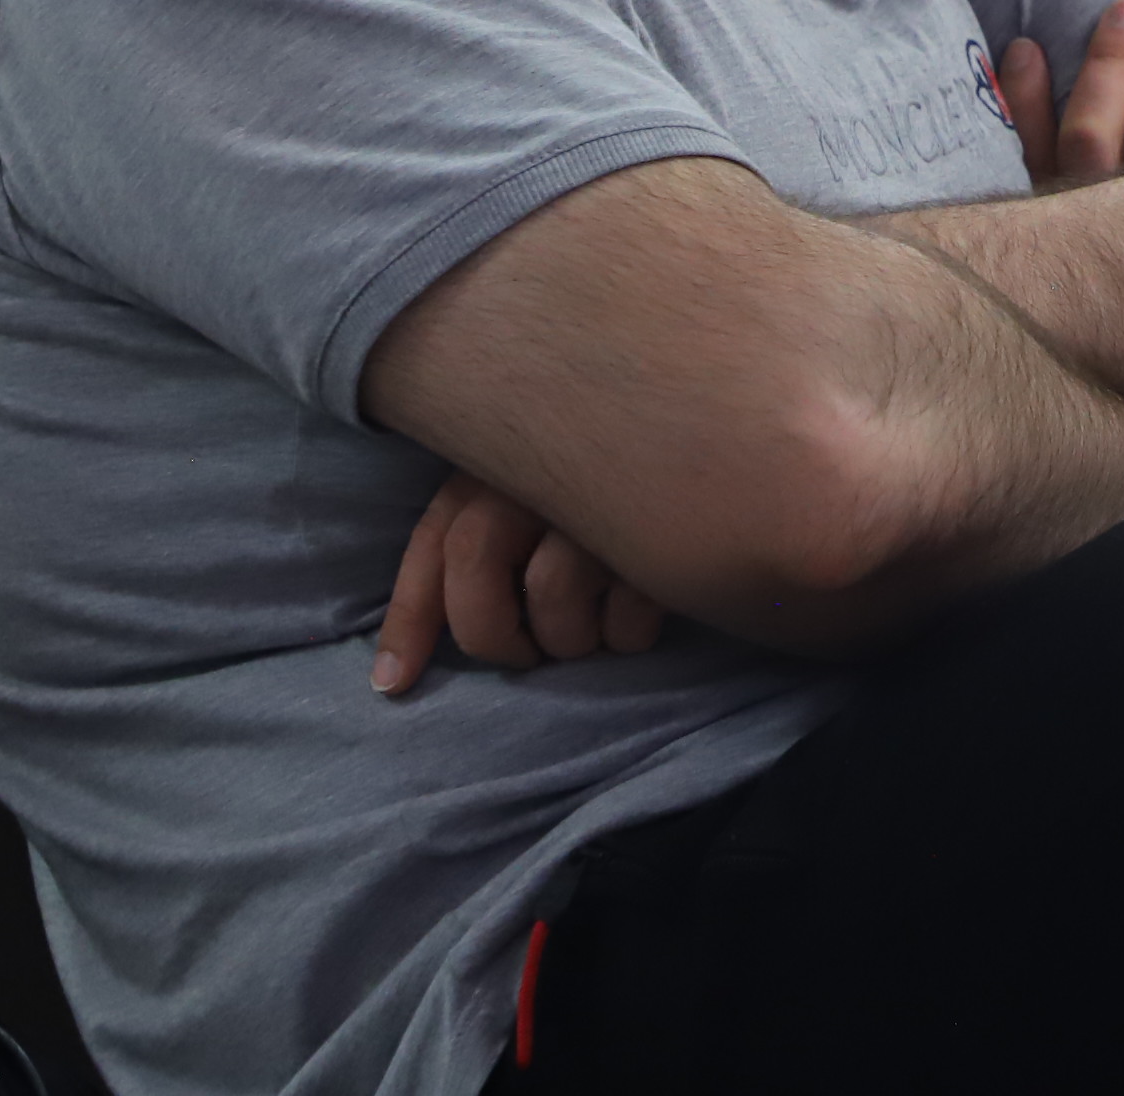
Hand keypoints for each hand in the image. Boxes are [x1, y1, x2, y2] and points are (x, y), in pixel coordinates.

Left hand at [372, 472, 667, 693]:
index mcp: (505, 456)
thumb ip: (478, 544)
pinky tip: (646, 607)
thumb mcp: (541, 494)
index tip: (393, 685)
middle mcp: (544, 464)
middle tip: (527, 653)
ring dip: (571, 636)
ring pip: (552, 599)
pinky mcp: (666, 530)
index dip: (410, 619)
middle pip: (477, 566)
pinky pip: (628, 615)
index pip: (435, 542)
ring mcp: (606, 493)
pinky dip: (630, 631)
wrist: (730, 438)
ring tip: (599, 621)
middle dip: (494, 637)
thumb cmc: (618, 480)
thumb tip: (399, 671)